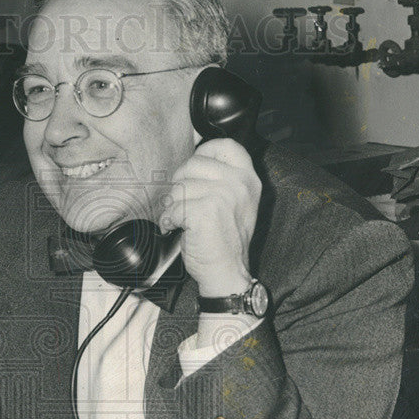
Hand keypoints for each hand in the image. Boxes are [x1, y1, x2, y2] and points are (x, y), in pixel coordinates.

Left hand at [159, 139, 261, 296]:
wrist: (227, 272)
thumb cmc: (226, 241)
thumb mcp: (235, 203)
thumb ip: (221, 180)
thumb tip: (190, 163)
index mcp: (249, 179)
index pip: (225, 145)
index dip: (203, 152)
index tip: (194, 171)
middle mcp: (239, 184)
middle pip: (194, 163)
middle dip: (180, 183)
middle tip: (182, 203)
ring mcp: (224, 195)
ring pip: (180, 187)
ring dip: (173, 205)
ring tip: (181, 220)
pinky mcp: (206, 211)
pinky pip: (175, 207)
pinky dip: (170, 220)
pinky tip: (177, 229)